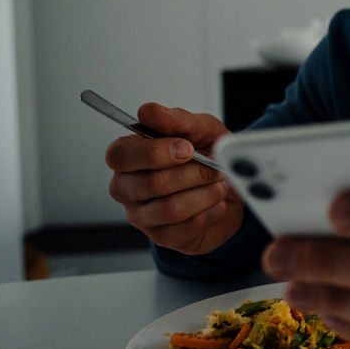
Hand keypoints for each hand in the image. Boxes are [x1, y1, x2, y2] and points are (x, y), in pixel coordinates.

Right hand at [105, 103, 242, 254]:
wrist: (230, 187)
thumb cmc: (207, 154)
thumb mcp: (200, 129)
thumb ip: (176, 120)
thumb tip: (148, 111)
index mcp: (128, 156)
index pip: (119, 156)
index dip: (154, 153)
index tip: (187, 148)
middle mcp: (127, 187)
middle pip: (151, 184)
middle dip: (193, 174)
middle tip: (215, 167)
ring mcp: (142, 215)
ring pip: (171, 209)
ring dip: (205, 194)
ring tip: (220, 184)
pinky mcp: (163, 237)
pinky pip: (187, 227)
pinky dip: (211, 211)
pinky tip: (218, 202)